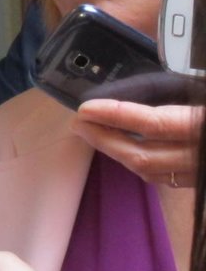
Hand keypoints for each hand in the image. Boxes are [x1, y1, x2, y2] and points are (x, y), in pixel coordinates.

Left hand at [72, 98, 201, 184]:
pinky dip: (137, 163)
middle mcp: (198, 157)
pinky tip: (122, 149)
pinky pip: (163, 178)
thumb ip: (178, 90)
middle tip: (77, 122)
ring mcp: (198, 176)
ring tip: (92, 133)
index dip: (116, 116)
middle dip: (104, 139)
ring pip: (148, 170)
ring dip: (116, 152)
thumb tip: (140, 86)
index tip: (86, 109)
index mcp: (201, 128)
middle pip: (142, 155)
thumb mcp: (200, 94)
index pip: (153, 125)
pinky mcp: (199, 184)